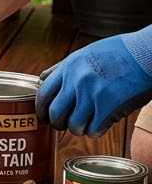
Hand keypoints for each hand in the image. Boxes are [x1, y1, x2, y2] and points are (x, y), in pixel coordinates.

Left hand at [37, 31, 151, 136]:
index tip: (44, 116)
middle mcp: (76, 81)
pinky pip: (93, 129)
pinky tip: (98, 126)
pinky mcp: (109, 107)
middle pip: (55, 113)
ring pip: (73, 125)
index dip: (41, 109)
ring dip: (77, 129)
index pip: (43, 94)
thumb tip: (42, 79)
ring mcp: (91, 95)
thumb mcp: (84, 53)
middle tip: (62, 125)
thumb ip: (62, 68)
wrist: (146, 53)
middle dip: (57, 123)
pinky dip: (94, 131)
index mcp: (68, 67)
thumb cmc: (119, 52)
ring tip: (83, 126)